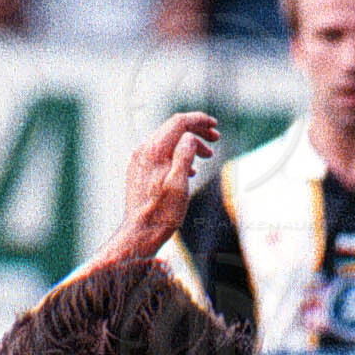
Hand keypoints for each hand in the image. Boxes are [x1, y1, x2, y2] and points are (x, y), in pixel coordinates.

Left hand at [103, 111, 220, 260]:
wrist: (140, 233)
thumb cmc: (162, 214)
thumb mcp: (179, 184)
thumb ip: (185, 155)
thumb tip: (190, 137)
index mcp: (154, 150)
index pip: (179, 122)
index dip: (199, 120)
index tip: (215, 126)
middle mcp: (144, 150)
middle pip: (173, 129)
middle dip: (196, 131)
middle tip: (215, 140)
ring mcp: (139, 160)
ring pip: (168, 142)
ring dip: (189, 145)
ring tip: (207, 156)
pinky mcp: (139, 171)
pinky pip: (160, 155)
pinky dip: (177, 156)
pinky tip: (190, 169)